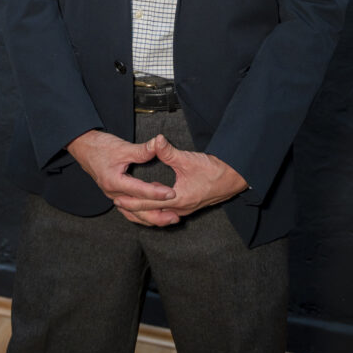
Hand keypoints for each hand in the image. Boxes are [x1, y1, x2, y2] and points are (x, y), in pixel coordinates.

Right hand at [66, 130, 175, 216]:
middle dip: (157, 215)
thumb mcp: (122, 147)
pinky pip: (129, 211)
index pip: (140, 191)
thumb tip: (158, 145)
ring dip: (151, 218)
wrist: (83, 147)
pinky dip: (141, 215)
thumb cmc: (100, 146)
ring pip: (133, 214)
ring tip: (168, 219)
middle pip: (137, 210)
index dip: (157, 193)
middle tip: (175, 216)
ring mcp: (113, 196)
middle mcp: (113, 193)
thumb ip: (142, 150)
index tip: (172, 194)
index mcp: (114, 182)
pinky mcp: (114, 194)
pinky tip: (152, 215)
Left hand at [112, 135, 247, 227]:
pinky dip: (158, 206)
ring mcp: (186, 207)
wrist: (234, 178)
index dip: (132, 200)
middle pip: (153, 211)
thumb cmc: (214, 170)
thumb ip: (169, 152)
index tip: (118, 198)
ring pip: (161, 212)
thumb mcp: (188, 159)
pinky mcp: (190, 203)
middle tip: (118, 203)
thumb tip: (156, 140)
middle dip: (135, 208)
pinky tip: (153, 197)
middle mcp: (181, 207)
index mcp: (178, 199)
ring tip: (131, 202)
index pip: (149, 202)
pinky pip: (169, 209)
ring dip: (146, 208)